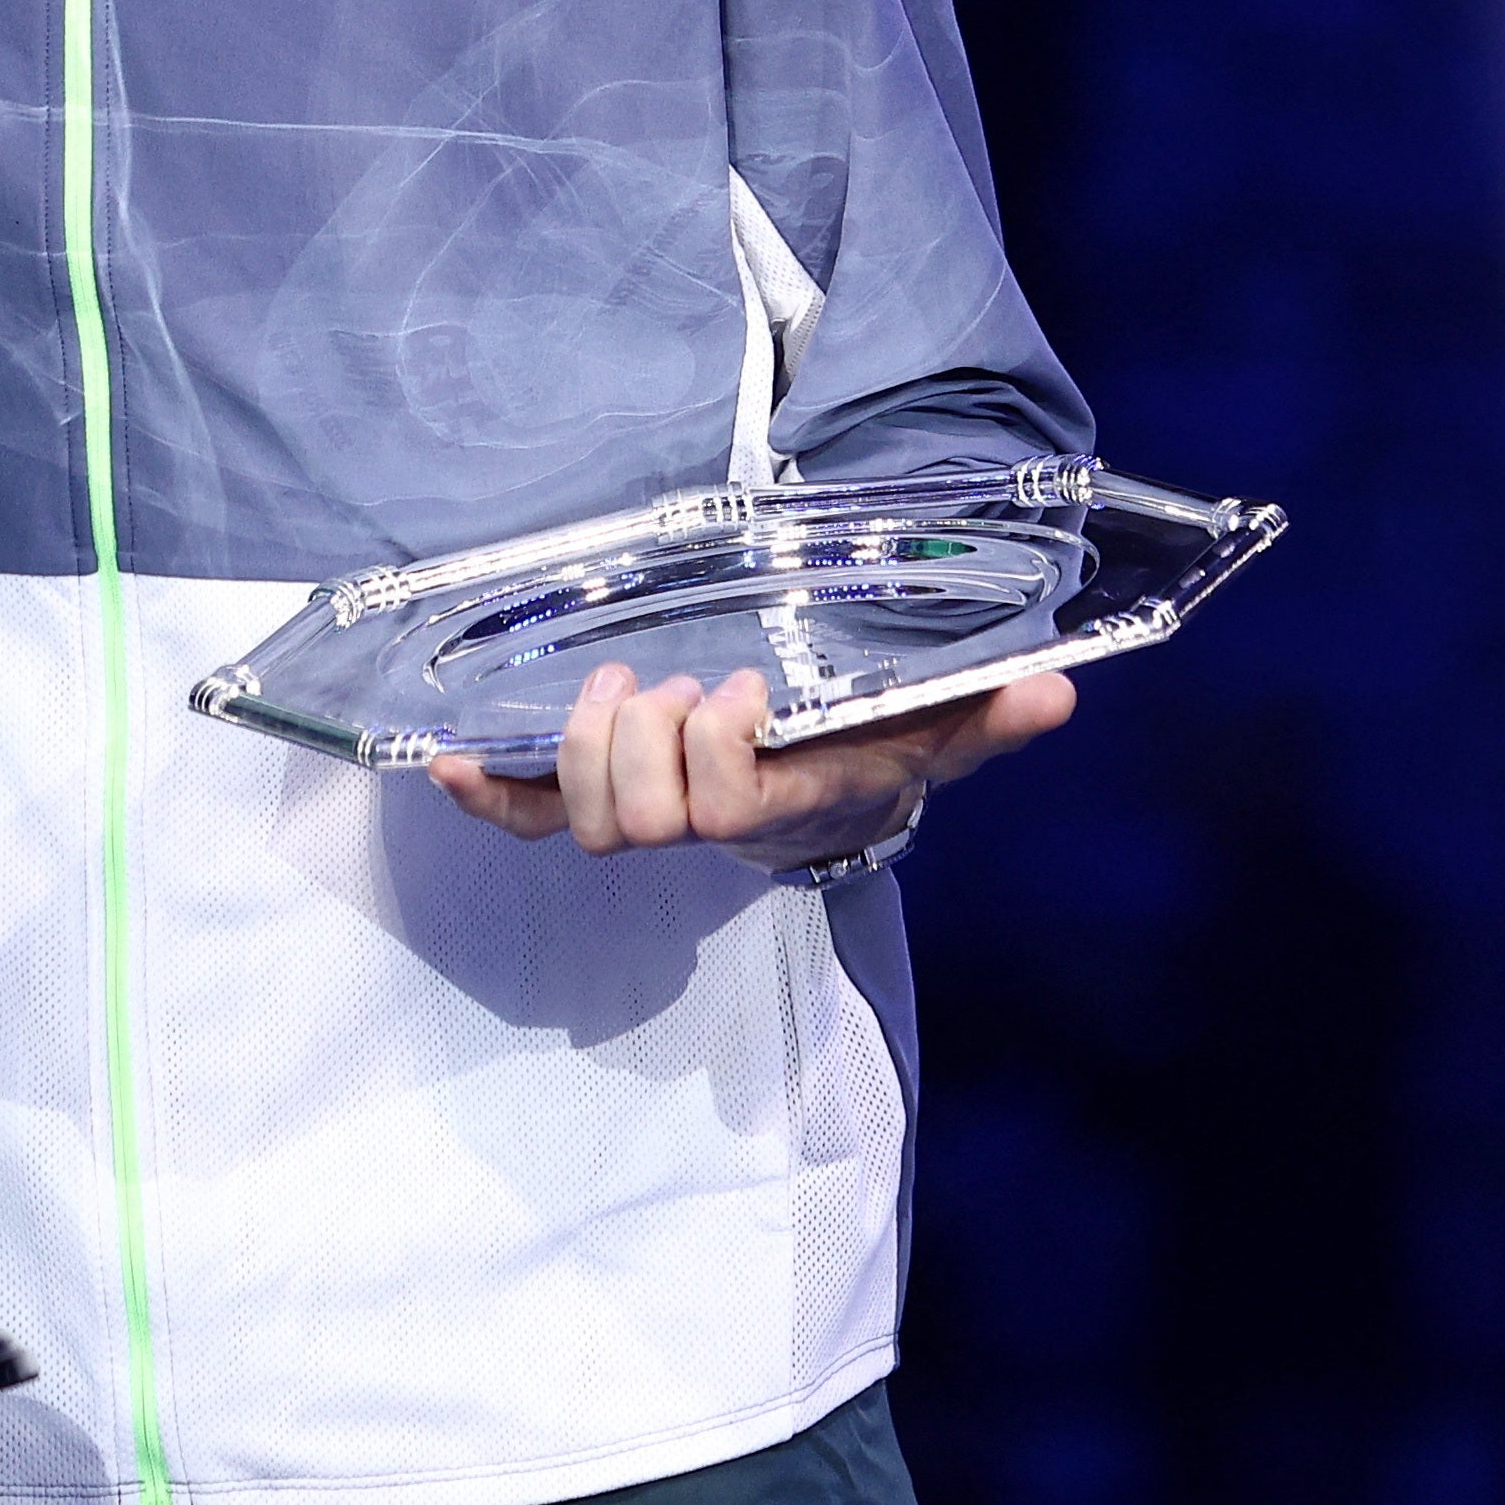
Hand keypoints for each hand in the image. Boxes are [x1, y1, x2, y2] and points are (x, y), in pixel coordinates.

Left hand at [425, 662, 1077, 875]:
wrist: (819, 790)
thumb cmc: (869, 747)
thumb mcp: (933, 725)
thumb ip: (987, 714)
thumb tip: (1056, 692)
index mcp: (784, 806)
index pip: (729, 805)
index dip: (716, 747)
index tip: (739, 688)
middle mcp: (708, 824)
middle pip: (642, 818)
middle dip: (639, 738)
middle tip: (665, 680)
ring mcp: (650, 817)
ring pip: (589, 819)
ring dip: (585, 743)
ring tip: (616, 683)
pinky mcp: (598, 804)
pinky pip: (533, 820)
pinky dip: (490, 796)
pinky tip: (448, 761)